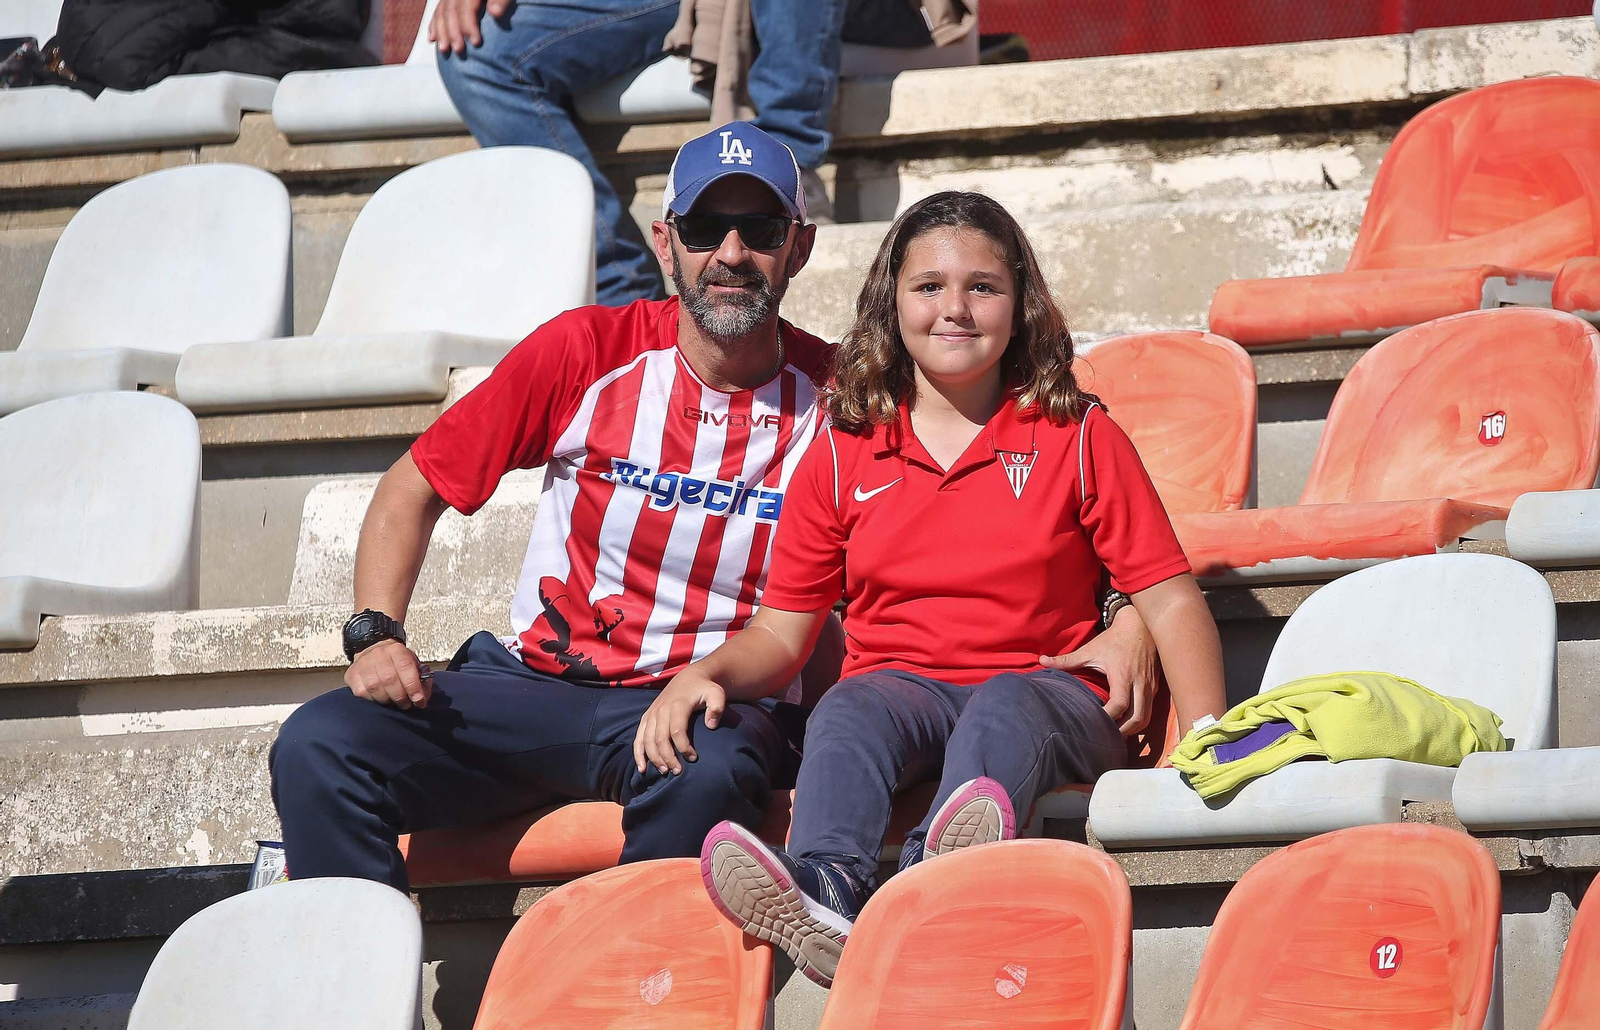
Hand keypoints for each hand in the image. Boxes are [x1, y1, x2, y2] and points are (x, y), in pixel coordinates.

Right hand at [345, 638, 432, 708]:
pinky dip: (373, 700)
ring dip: (387, 700)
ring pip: (376, 688)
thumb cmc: (395, 662)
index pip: (405, 667)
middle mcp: (379, 654)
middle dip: (401, 697)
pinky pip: (362, 693)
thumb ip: (422, 678)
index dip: (413, 687)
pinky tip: (380, 698)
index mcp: (397, 650)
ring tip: (393, 702)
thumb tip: (423, 696)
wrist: (373, 651)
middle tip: (406, 704)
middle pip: (390, 680)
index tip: (419, 700)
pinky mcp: (352, 675)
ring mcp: (363, 664)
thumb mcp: (413, 664)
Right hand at [428, 0, 510, 54]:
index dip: (469, 25)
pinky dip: (434, 26)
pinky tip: (432, 39)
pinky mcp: (449, 1)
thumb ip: (501, 1)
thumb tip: (495, 13)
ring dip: (441, 32)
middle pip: (452, 11)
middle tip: (459, 51)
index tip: (476, 43)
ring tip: (444, 50)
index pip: (467, 7)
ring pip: (442, 12)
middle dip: (453, 32)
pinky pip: (438, 12)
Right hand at [633, 671, 726, 775]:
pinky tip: (642, 768)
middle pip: (660, 738)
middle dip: (668, 757)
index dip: (684, 747)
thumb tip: (711, 726)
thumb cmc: (705, 689)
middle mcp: (661, 709)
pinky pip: (638, 737)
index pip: (677, 730)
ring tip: (665, 771)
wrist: (689, 677)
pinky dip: (638, 753)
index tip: (693, 758)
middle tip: (678, 771)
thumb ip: (717, 707)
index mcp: (678, 704)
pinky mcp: (647, 717)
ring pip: (647, 740)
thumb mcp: (716, 693)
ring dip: (654, 758)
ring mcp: (652, 713)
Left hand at [1041, 604, 1158, 734]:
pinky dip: (1138, 720)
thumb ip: (1066, 660)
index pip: (1119, 705)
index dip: (1107, 718)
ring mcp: (1150, 686)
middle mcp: (1140, 683)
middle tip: (1105, 736)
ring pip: (1146, 717)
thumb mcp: (1090, 649)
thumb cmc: (1113, 640)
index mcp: (1122, 675)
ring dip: (1132, 729)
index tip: (1093, 723)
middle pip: (1138, 718)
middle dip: (1123, 731)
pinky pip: (1149, 710)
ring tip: (1114, 733)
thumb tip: (1041, 660)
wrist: (1139, 626)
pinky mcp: (1155, 687)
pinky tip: (1124, 723)